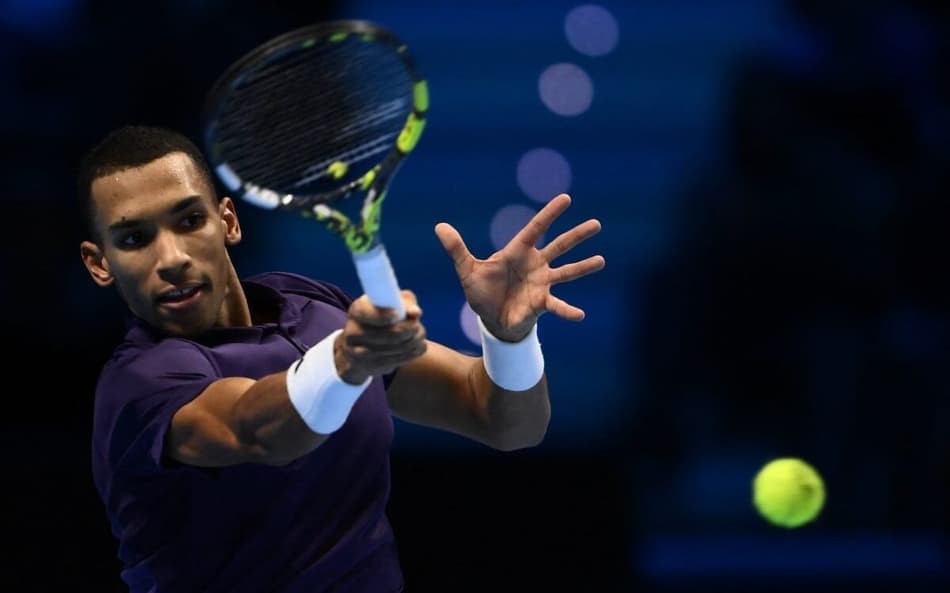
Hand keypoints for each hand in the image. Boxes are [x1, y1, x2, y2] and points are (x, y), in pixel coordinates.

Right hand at [334, 290, 426, 383]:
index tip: (397, 314)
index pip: (366, 313)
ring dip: (411, 343)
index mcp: (357, 310)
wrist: (365, 345)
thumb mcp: (393, 304)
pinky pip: (394, 362)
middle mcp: (353, 331)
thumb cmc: (384, 317)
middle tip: (417, 327)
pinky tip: (413, 348)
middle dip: (408, 330)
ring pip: (393, 349)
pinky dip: (408, 355)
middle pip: (387, 334)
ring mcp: (357, 352)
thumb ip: (406, 303)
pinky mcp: (367, 366)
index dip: (384, 315)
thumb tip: (415, 313)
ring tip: (418, 337)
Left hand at [435, 193, 604, 341]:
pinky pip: (558, 306)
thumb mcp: (467, 270)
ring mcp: (542, 283)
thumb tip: (439, 226)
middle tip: (597, 224)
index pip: (536, 229)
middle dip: (577, 235)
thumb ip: (457, 249)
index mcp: (518, 251)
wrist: (490, 319)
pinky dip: (568, 310)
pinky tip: (580, 315)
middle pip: (559, 246)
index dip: (550, 214)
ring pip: (567, 272)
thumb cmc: (481, 292)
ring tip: (601, 260)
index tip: (566, 198)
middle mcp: (535, 264)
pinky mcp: (542, 302)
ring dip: (583, 267)